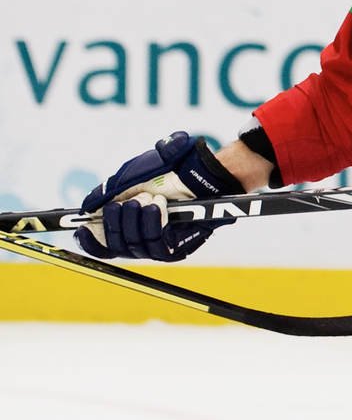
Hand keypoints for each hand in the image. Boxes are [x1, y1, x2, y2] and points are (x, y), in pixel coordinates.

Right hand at [77, 132, 242, 260]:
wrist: (201, 171)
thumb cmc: (167, 170)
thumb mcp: (131, 174)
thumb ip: (107, 191)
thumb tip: (87, 208)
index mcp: (125, 222)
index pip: (101, 245)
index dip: (89, 241)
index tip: (82, 229)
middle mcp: (140, 237)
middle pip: (115, 246)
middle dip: (117, 222)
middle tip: (127, 202)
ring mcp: (159, 244)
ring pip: (134, 247)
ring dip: (137, 221)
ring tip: (149, 200)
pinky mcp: (177, 248)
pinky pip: (157, 246)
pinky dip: (154, 225)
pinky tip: (157, 208)